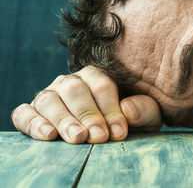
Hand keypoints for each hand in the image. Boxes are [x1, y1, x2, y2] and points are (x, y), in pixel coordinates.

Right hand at [11, 65, 161, 143]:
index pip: (102, 85)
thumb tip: (128, 110)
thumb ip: (143, 110)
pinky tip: (48, 135)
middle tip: (98, 137)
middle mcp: (71, 82)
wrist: (106, 133)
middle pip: (74, 90)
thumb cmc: (127, 123)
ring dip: (63, 119)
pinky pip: (24, 113)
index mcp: (98, 76)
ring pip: (49, 100)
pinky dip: (33, 122)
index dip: (110, 108)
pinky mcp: (31, 112)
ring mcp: (49, 95)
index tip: (119, 131)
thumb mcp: (146, 117)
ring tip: (77, 137)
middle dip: (88, 114)